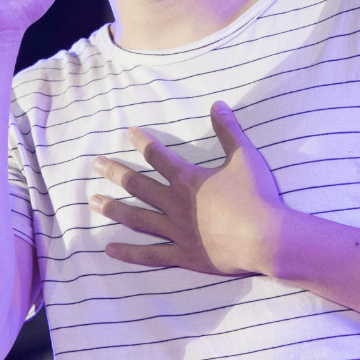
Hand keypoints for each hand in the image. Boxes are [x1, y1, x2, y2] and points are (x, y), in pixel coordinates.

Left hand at [92, 102, 288, 275]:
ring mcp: (176, 231)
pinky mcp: (183, 255)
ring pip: (137, 218)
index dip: (141, 142)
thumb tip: (217, 104)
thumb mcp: (244, 157)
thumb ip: (228, 130)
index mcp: (187, 179)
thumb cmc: (257, 196)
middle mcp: (175, 204)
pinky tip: (110, 250)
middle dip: (115, 172)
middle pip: (137, 185)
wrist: (266, 238)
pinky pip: (151, 254)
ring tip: (92, 203)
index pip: (157, 156)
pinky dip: (129, 253)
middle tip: (95, 165)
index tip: (128, 132)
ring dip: (113, 209)